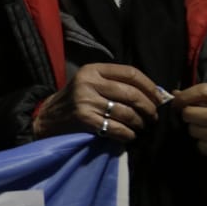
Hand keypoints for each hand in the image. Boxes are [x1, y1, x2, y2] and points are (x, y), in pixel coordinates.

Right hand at [33, 62, 159, 141]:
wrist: (47, 118)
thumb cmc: (75, 100)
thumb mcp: (90, 83)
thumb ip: (115, 83)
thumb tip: (155, 93)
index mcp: (93, 70)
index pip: (130, 73)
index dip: (150, 86)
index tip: (159, 98)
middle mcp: (88, 83)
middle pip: (132, 94)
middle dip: (148, 108)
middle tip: (153, 117)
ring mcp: (86, 101)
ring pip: (127, 113)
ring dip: (140, 123)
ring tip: (141, 127)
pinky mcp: (85, 120)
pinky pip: (117, 129)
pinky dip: (128, 135)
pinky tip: (129, 136)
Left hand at [170, 84, 206, 169]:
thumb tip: (175, 93)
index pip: (205, 91)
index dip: (186, 96)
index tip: (177, 101)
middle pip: (198, 114)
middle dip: (188, 115)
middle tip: (189, 116)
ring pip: (199, 132)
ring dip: (193, 130)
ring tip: (199, 128)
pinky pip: (204, 147)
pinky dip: (200, 144)